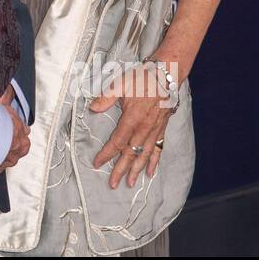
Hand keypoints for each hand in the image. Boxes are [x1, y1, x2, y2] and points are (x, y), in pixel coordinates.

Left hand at [89, 62, 175, 187]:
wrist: (166, 75)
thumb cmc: (142, 79)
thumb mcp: (121, 84)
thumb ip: (106, 98)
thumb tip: (93, 108)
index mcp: (132, 119)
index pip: (117, 142)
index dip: (107, 154)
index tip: (97, 163)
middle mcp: (143, 129)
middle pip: (130, 153)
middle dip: (121, 170)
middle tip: (113, 184)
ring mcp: (154, 130)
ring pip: (144, 155)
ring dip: (136, 170)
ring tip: (131, 183)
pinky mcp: (161, 129)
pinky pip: (158, 149)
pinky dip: (154, 161)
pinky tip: (150, 172)